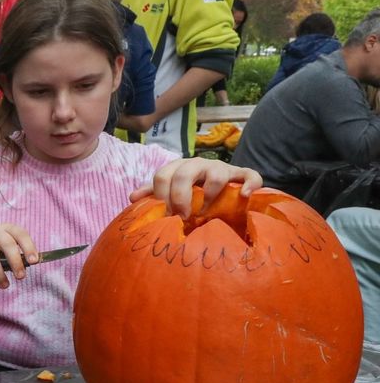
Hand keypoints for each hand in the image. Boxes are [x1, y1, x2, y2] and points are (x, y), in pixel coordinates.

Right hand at [0, 223, 38, 288]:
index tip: (34, 262)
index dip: (28, 246)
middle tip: (21, 277)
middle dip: (15, 262)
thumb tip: (34, 262)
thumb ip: (20, 256)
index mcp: (7, 229)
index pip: (20, 233)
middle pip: (6, 243)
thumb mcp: (8, 251)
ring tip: (5, 286)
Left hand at [130, 158, 262, 218]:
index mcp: (178, 168)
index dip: (161, 196)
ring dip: (209, 195)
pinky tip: (242, 196)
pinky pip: (249, 175)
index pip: (162, 175)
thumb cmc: (192, 192)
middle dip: (180, 198)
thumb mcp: (171, 192)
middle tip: (182, 217)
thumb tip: (132, 198)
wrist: (225, 188)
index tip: (165, 216)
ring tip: (205, 211)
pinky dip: (248, 185)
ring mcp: (221, 168)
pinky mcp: (242, 175)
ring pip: (216, 173)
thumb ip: (153, 194)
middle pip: (184, 174)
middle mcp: (198, 164)